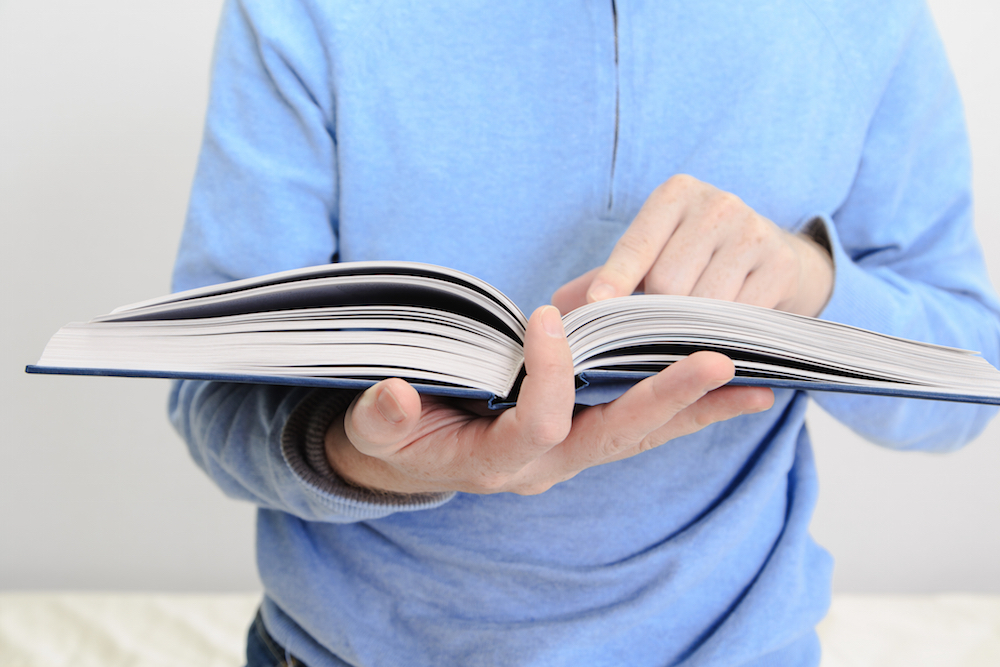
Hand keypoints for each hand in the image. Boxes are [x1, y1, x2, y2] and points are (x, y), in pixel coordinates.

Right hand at [325, 305, 773, 494]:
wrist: (406, 459)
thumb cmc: (392, 438)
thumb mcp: (373, 428)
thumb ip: (381, 416)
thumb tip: (397, 395)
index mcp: (496, 460)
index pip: (539, 423)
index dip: (548, 376)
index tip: (546, 316)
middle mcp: (545, 465)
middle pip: (614, 436)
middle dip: (664, 398)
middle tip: (714, 361)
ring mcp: (569, 454)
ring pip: (642, 435)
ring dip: (696, 408)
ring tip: (755, 381)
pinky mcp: (581, 437)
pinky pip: (643, 427)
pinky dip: (690, 411)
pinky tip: (737, 393)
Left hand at [552, 174, 832, 316]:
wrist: (774, 256)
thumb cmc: (696, 258)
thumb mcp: (653, 255)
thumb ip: (605, 278)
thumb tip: (556, 308)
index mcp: (675, 195)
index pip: (636, 244)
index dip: (616, 278)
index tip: (598, 304)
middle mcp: (716, 204)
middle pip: (667, 282)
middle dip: (657, 313)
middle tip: (660, 324)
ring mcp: (753, 232)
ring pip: (702, 303)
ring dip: (689, 328)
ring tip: (690, 329)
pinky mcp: (779, 265)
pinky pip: (738, 316)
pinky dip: (723, 334)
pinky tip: (722, 332)